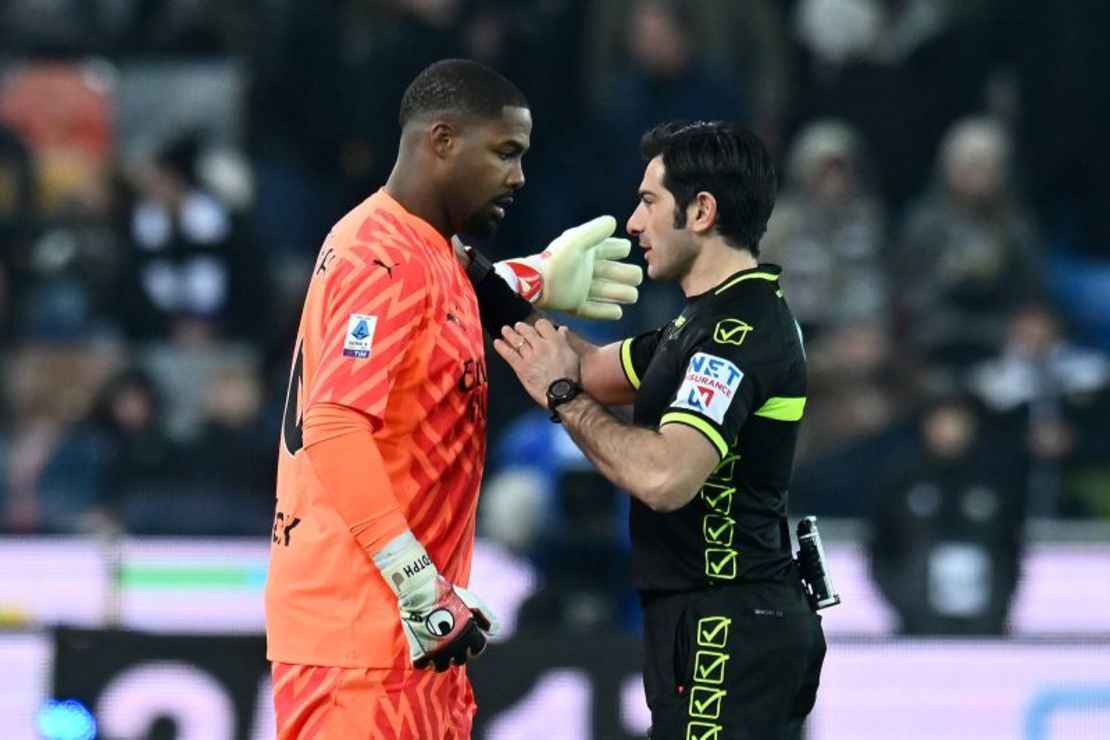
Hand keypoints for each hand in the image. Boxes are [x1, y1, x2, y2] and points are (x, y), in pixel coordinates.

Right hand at [373, 531, 498, 670]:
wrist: (422, 592)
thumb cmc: (449, 595)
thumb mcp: (474, 601)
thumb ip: (486, 617)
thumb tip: (493, 632)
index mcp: (470, 634)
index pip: (477, 649)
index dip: (473, 646)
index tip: (467, 642)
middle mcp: (456, 646)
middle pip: (459, 660)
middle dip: (457, 653)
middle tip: (449, 643)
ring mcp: (438, 651)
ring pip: (441, 667)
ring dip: (440, 660)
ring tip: (436, 651)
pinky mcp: (420, 652)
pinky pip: (422, 665)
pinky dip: (423, 661)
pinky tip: (423, 651)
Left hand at [492, 320, 579, 407]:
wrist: (562, 393)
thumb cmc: (571, 375)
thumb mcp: (571, 354)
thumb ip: (564, 340)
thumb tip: (562, 329)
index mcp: (555, 341)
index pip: (542, 325)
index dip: (538, 325)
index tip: (536, 328)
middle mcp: (541, 346)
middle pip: (527, 331)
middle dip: (521, 327)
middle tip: (517, 326)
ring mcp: (530, 357)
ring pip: (517, 341)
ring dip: (509, 333)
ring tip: (505, 329)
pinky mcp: (521, 368)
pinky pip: (510, 355)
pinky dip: (502, 348)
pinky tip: (497, 342)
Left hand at [494, 216, 642, 319]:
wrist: (537, 282)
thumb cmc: (558, 259)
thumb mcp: (577, 240)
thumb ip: (596, 230)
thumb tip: (614, 222)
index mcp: (589, 253)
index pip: (614, 249)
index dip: (622, 249)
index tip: (624, 250)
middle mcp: (589, 271)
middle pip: (616, 272)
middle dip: (628, 275)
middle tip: (634, 278)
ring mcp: (583, 289)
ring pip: (609, 292)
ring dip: (622, 293)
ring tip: (631, 295)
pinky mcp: (576, 306)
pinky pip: (595, 311)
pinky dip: (607, 312)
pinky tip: (618, 312)